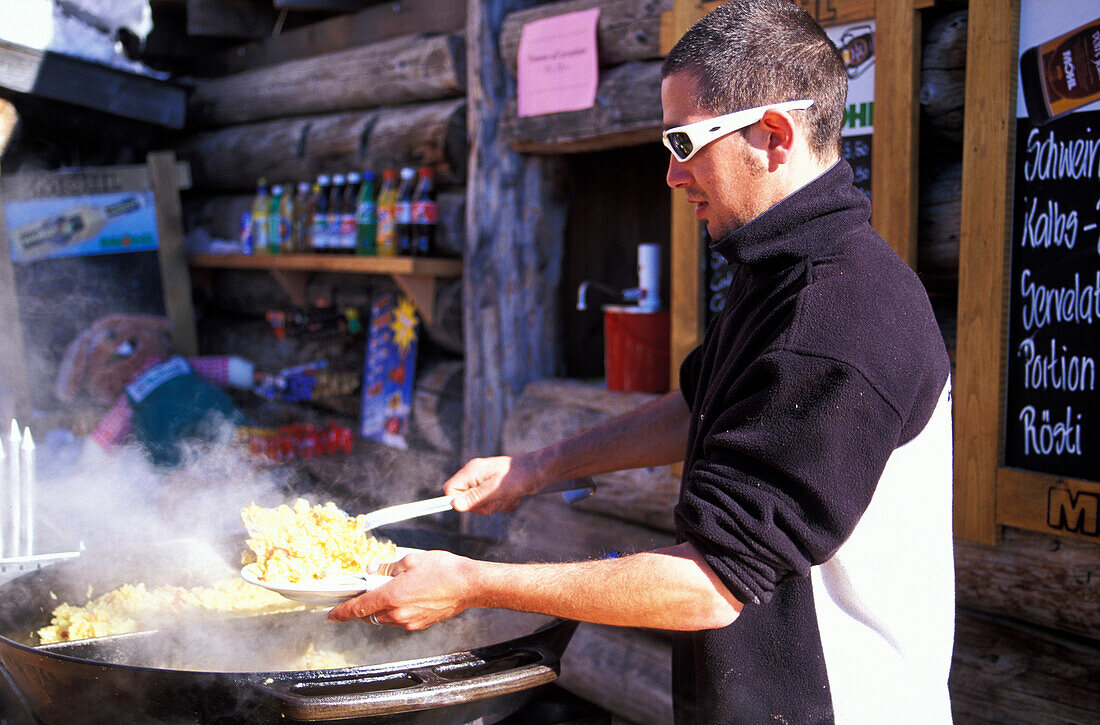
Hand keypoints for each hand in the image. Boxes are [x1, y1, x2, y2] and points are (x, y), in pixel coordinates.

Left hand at [327, 550, 472, 628]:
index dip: (342, 612)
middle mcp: (398, 613)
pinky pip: (400, 620)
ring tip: (399, 589)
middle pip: (371, 615)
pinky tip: (411, 595)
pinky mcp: (420, 624)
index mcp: (392, 596)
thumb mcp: (411, 560)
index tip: (332, 615)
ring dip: (384, 607)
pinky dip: (398, 611)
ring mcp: (410, 621)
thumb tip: (373, 569)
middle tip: (374, 588)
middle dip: (368, 604)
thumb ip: (387, 567)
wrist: (469, 585)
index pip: (358, 608)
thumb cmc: (443, 570)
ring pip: (386, 618)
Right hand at [442, 455, 539, 514]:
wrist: (541, 471)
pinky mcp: (495, 487)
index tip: (476, 504)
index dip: (460, 501)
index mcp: (472, 471)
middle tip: (498, 499)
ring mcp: (485, 481)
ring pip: (480, 504)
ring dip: (496, 505)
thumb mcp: (497, 490)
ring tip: (509, 496)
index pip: (450, 489)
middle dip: (484, 506)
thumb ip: (475, 497)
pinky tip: (513, 497)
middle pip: (466, 500)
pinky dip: (503, 504)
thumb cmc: (520, 477)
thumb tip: (455, 505)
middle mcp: (476, 475)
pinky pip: (491, 503)